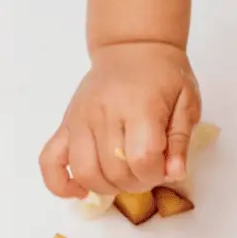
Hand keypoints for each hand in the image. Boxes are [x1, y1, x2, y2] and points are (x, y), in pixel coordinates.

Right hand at [39, 42, 200, 197]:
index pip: (141, 159)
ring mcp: (80, 119)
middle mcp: (104, 113)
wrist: (133, 47)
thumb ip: (180, 142)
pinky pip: (49, 161)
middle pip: (113, 170)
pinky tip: (79, 190)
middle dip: (135, 183)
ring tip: (121, 179)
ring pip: (85, 171)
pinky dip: (60, 183)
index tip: (163, 168)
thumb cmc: (164, 75)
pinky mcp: (66, 124)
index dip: (155, 175)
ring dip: (106, 187)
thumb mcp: (187, 103)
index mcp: (138, 107)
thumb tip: (174, 174)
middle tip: (147, 172)